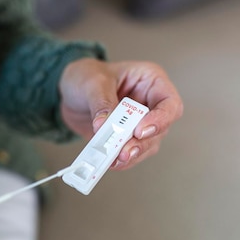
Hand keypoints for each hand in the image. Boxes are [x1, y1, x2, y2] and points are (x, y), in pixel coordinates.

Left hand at [59, 58, 182, 169]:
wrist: (69, 93)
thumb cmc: (87, 76)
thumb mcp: (93, 83)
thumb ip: (101, 103)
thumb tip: (104, 125)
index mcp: (151, 81)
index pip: (169, 103)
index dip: (160, 119)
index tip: (139, 131)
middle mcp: (151, 103)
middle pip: (161, 129)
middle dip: (142, 142)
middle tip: (125, 151)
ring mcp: (141, 123)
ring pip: (148, 145)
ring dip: (133, 154)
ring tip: (115, 159)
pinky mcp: (128, 138)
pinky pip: (132, 153)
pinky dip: (122, 160)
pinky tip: (110, 162)